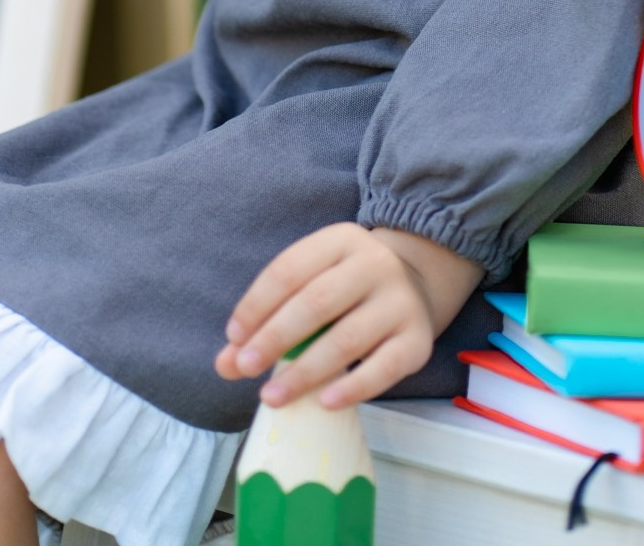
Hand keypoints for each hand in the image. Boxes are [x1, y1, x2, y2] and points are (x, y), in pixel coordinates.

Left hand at [215, 222, 483, 411]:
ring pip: (347, 338)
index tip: (234, 338)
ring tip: (271, 396)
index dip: (257, 303)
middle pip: (316, 301)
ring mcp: (400, 301)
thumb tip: (226, 363)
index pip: (290, 269)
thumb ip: (268, 320)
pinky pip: (384, 368)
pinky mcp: (417, 339)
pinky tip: (322, 403)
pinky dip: (352, 387)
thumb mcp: (312, 286)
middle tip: (245, 367)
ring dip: (304, 371)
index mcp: (340, 240)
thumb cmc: (347, 289)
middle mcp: (374, 264)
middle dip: (275, 337)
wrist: (417, 284)